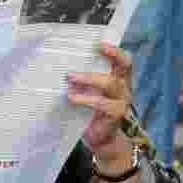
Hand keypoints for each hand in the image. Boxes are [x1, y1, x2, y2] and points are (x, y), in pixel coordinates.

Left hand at [67, 42, 131, 158]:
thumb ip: (83, 80)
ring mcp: (122, 101)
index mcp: (120, 78)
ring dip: (88, 79)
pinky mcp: (116, 114)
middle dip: (104, 60)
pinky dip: (84, 99)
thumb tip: (59, 65)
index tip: (100, 44)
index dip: (115, 51)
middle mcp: (124, 87)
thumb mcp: (91, 92)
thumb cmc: (93, 111)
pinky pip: (101, 103)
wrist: (102, 139)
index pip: (123, 61)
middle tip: (78, 62)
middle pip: (122, 68)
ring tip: (70, 78)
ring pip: (110, 84)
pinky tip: (71, 97)